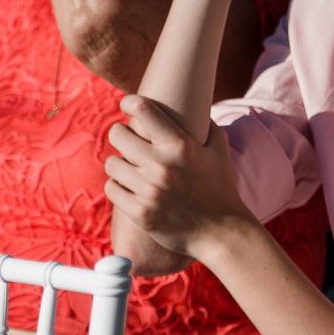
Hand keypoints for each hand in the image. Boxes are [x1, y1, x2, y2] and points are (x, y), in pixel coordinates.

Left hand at [102, 95, 251, 260]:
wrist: (222, 233)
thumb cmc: (221, 188)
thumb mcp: (218, 149)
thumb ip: (205, 123)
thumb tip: (192, 103)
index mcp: (181, 146)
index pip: (142, 109)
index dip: (129, 101)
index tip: (127, 104)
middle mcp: (162, 166)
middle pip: (117, 134)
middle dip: (121, 135)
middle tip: (127, 140)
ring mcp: (149, 191)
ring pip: (111, 163)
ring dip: (119, 163)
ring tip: (129, 167)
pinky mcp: (140, 213)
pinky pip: (112, 188)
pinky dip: (118, 186)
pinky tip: (128, 187)